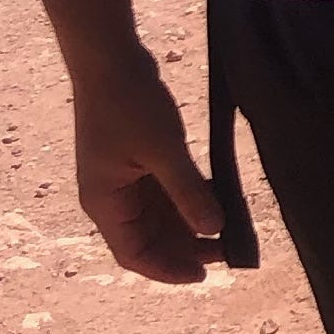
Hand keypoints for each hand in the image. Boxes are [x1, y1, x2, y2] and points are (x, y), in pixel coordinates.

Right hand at [70, 46, 223, 282]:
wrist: (109, 58)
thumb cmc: (128, 103)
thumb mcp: (163, 151)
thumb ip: (188, 192)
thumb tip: (214, 230)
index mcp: (105, 203)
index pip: (134, 254)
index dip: (168, 270)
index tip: (204, 275)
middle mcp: (111, 198)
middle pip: (148, 239)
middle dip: (185, 248)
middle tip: (228, 250)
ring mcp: (122, 179)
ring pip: (157, 217)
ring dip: (189, 224)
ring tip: (228, 227)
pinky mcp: (135, 161)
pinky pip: (161, 193)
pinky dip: (186, 199)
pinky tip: (215, 196)